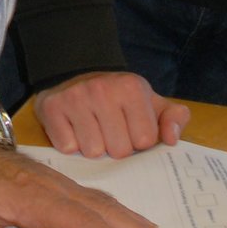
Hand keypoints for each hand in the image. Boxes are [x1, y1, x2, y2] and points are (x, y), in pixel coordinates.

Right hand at [36, 71, 189, 158]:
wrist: (76, 75)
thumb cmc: (119, 98)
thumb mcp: (151, 103)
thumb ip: (174, 118)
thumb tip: (172, 139)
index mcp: (131, 87)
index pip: (145, 141)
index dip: (139, 141)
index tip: (131, 128)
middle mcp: (102, 89)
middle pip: (119, 151)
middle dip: (117, 148)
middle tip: (111, 131)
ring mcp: (75, 98)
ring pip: (93, 152)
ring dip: (94, 148)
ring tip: (93, 130)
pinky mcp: (52, 108)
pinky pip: (67, 148)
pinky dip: (71, 145)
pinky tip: (74, 130)